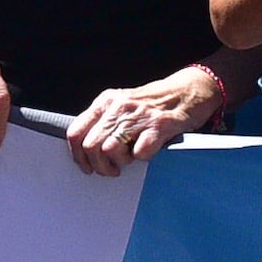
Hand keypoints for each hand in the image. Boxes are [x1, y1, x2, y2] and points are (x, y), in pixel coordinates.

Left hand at [64, 65, 215, 172]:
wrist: (186, 92)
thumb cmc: (152, 104)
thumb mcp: (120, 105)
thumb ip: (102, 121)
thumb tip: (83, 149)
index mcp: (105, 102)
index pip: (75, 132)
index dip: (78, 156)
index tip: (87, 167)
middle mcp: (118, 107)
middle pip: (91, 146)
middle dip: (99, 165)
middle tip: (111, 170)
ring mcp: (138, 116)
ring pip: (110, 150)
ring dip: (119, 162)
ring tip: (129, 160)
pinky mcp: (159, 126)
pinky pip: (139, 153)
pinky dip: (141, 158)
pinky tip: (146, 152)